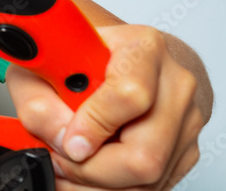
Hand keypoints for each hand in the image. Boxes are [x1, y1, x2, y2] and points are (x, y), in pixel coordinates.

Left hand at [7, 25, 204, 189]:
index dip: (94, 125)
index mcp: (141, 49)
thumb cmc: (84, 52)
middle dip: (90, 169)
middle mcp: (174, 85)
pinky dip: (109, 186)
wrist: (123, 55)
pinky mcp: (186, 151)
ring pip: (147, 180)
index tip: (67, 140)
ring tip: (66, 164)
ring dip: (95, 182)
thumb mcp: (44, 63)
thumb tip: (56, 136)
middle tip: (59, 158)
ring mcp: (186, 121)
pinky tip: (86, 170)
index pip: (129, 95)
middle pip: (144, 155)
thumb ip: (39, 99)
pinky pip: (151, 188)